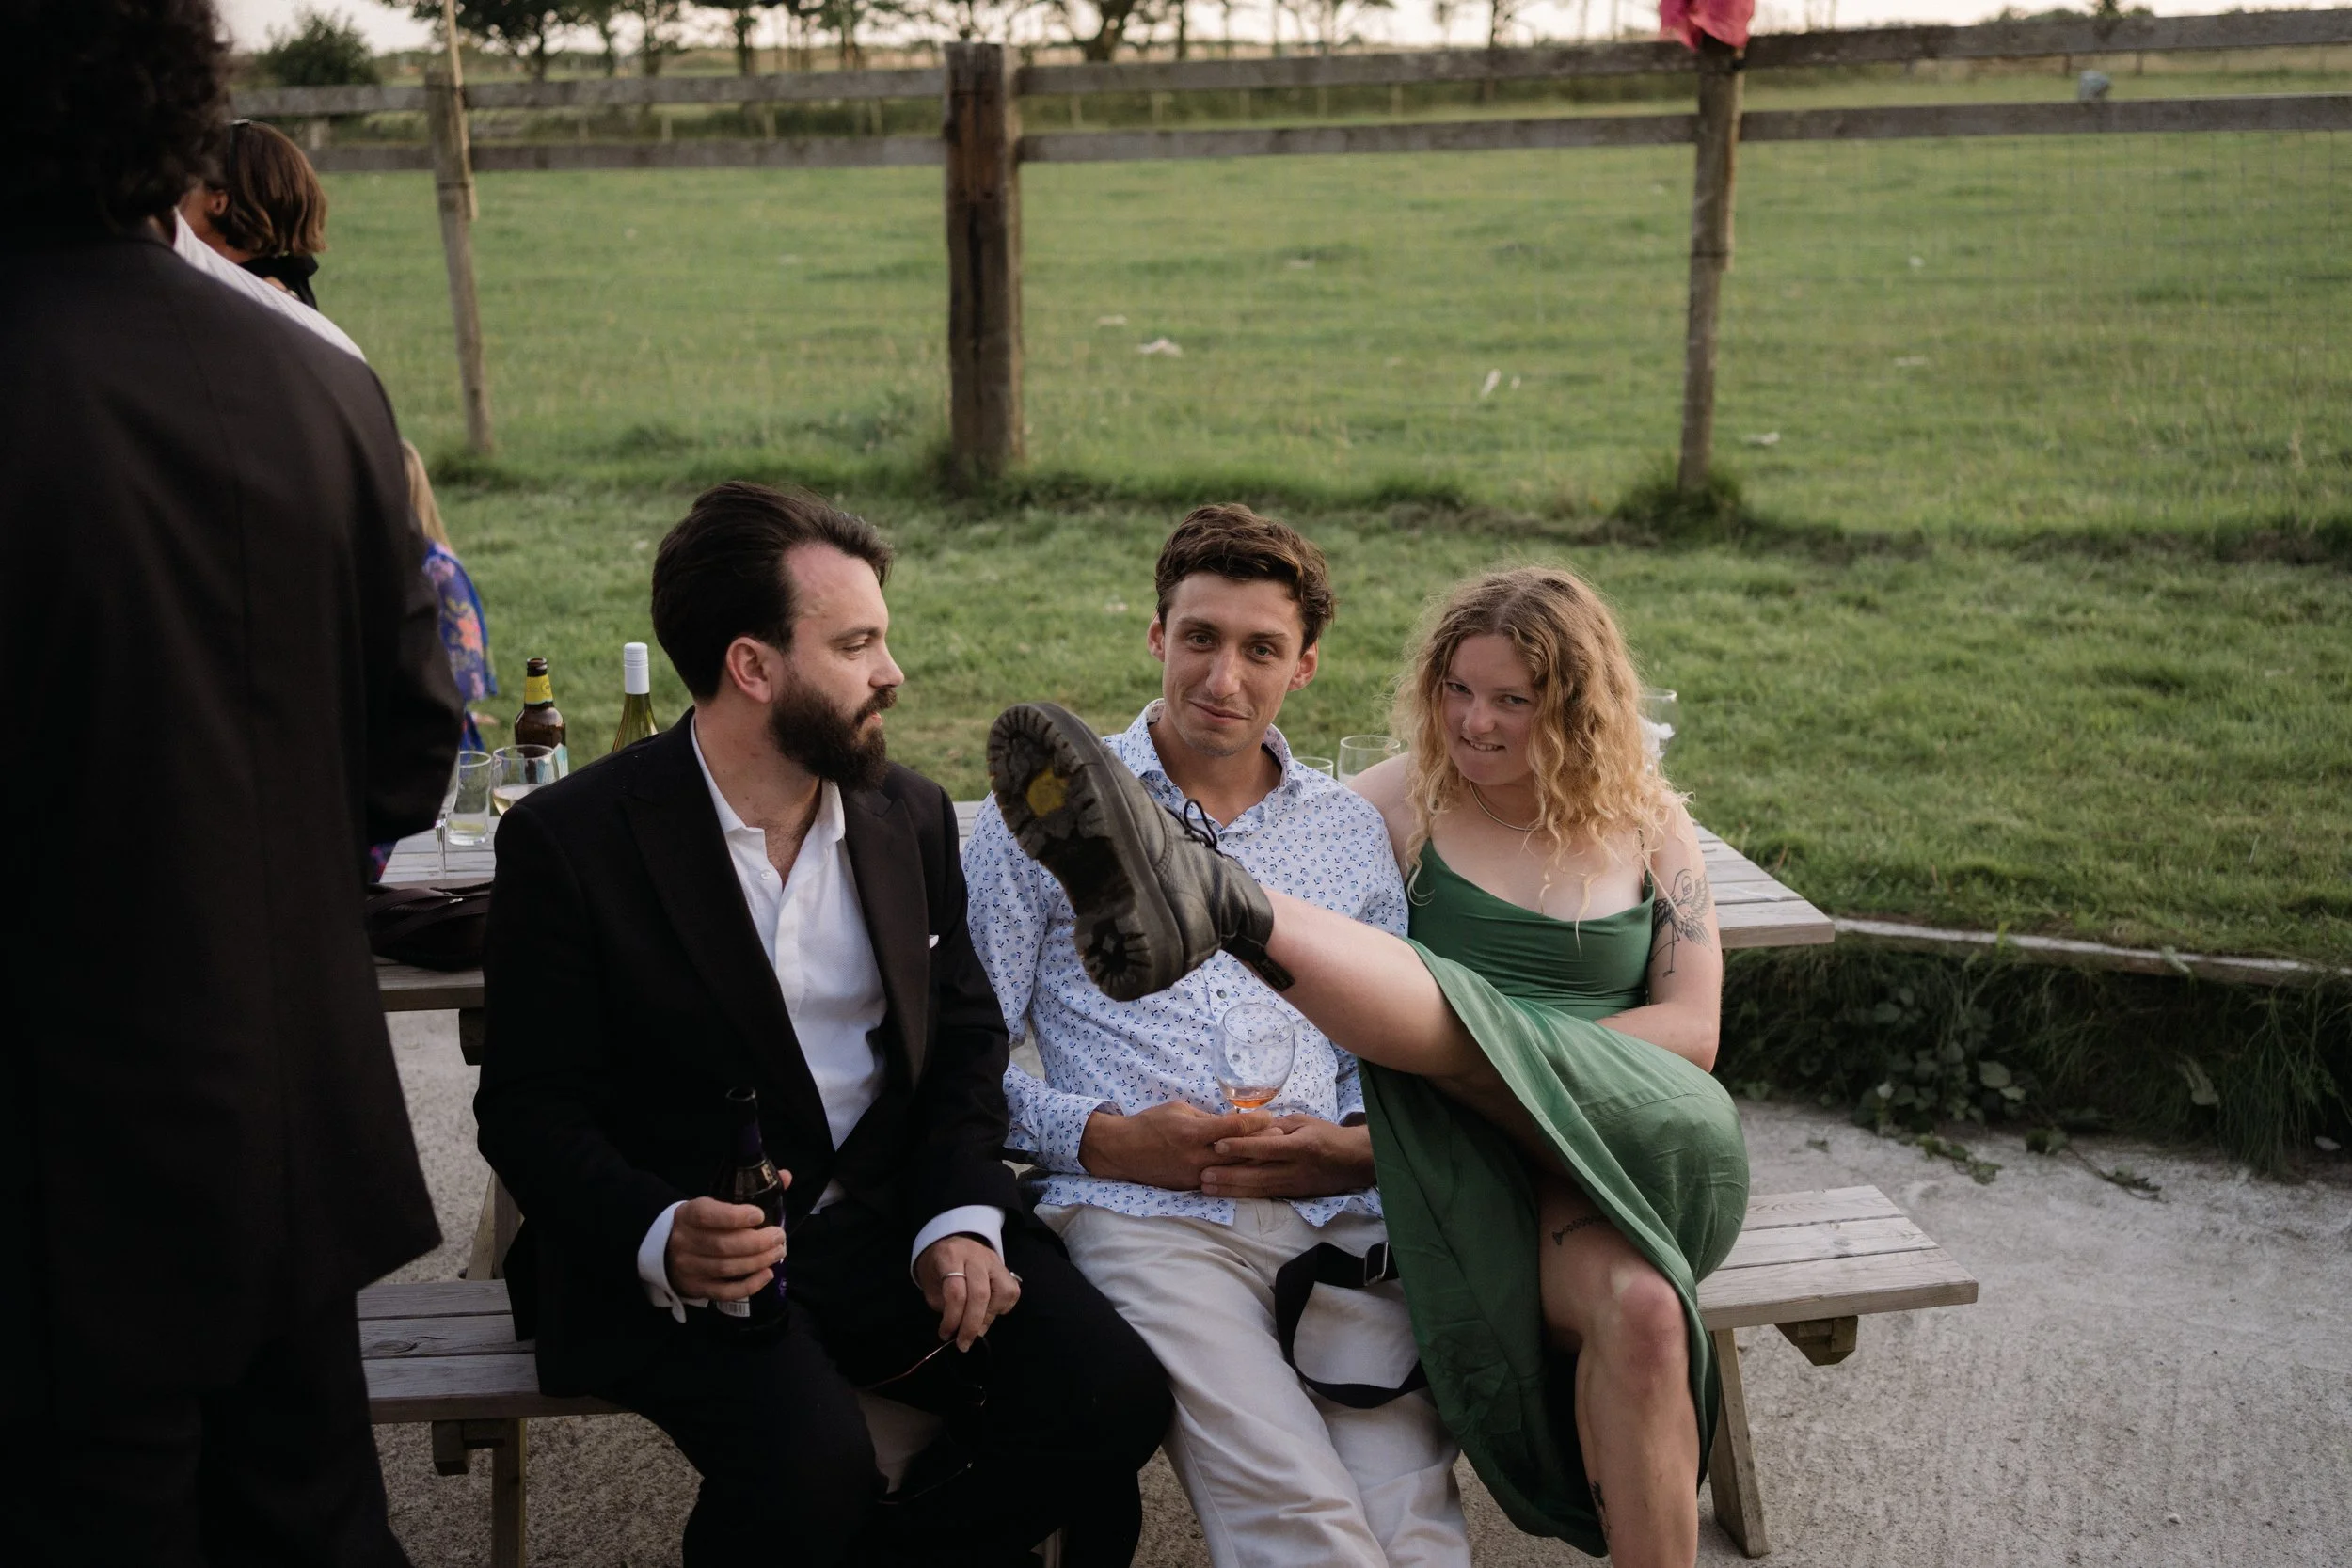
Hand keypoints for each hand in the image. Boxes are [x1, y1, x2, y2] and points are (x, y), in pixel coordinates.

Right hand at [665, 1192, 787, 1301]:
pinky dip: (749, 1285)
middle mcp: (685, 1242)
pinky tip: (767, 1274)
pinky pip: (725, 1291)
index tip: (759, 1215)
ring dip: (758, 1262)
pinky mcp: (696, 1288)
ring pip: (726, 1268)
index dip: (734, 1216)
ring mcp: (689, 1268)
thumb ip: (750, 1190)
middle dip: (757, 1242)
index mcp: (688, 1215)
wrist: (668, 1248)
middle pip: (722, 1245)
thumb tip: (786, 1177)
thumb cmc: (702, 1222)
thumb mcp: (715, 1201)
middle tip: (779, 1236)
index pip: (707, 1215)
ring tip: (778, 1252)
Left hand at [916, 1234, 1021, 1350]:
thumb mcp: (930, 1282)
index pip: (956, 1292)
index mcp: (951, 1257)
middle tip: (963, 1343)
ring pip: (1002, 1292)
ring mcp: (994, 1261)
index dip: (952, 1318)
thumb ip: (943, 1304)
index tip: (945, 1335)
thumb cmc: (938, 1265)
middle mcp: (976, 1256)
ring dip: (989, 1318)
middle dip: (972, 1325)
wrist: (952, 1240)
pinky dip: (1002, 1308)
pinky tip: (989, 1312)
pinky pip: (1011, 1292)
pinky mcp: (1006, 1268)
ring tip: (976, 1328)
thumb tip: (958, 1329)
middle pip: (980, 1294)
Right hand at [1079, 1100, 1273, 1190]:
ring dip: (1255, 1162)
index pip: (1234, 1129)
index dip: (1256, 1122)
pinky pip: (1220, 1182)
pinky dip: (1237, 1175)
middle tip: (1283, 1136)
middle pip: (1240, 1153)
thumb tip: (1233, 1121)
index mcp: (1193, 1133)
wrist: (1123, 1151)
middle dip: (1264, 1144)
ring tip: (1274, 1154)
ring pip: (1234, 1172)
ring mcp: (1194, 1176)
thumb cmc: (1151, 1123)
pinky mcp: (1191, 1188)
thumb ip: (1207, 1117)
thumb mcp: (1179, 1110)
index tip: (1270, 1117)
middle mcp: (1196, 1157)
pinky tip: (1250, 1170)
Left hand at [1199, 1116, 1376, 1199]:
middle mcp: (1296, 1168)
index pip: (1267, 1147)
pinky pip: (1265, 1196)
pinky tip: (1226, 1195)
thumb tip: (1248, 1128)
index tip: (1217, 1144)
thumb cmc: (1326, 1135)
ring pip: (1258, 1189)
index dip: (1241, 1146)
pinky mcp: (1293, 1195)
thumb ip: (1276, 1127)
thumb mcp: (1303, 1122)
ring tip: (1207, 1188)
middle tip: (1202, 1174)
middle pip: (1258, 1174)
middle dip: (1228, 1175)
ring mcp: (1295, 1185)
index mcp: (1301, 1146)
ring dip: (1231, 1189)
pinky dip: (1244, 1196)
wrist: (1354, 1161)